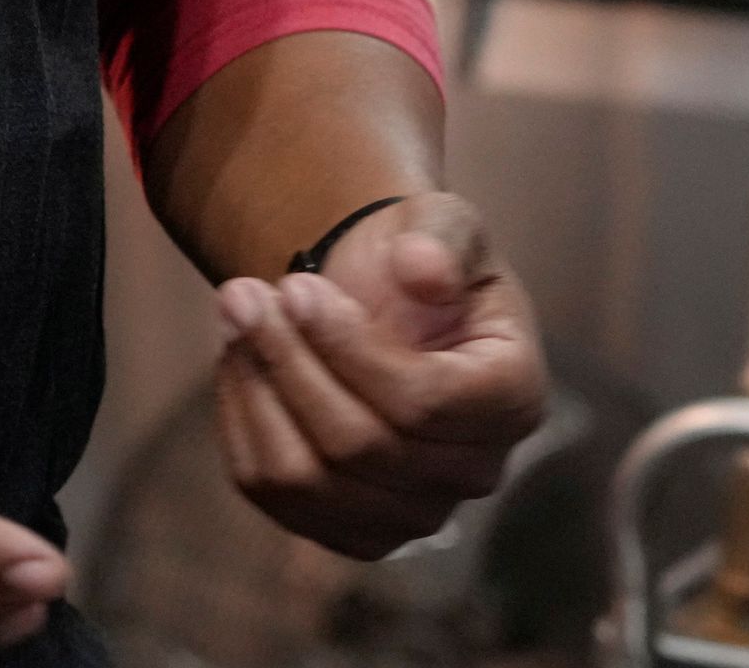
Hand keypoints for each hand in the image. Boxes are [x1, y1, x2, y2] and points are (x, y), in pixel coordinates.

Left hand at [210, 192, 548, 559]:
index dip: (347, 348)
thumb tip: (422, 272)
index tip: (295, 286)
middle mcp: (474, 472)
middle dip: (288, 360)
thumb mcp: (439, 221)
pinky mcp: (350, 528)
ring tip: (236, 314)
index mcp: (512, 398)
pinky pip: (274, 495)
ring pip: (309, 480)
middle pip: (360, 446)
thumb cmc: (414, 258)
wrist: (381, 298)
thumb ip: (440, 238)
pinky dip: (243, 423)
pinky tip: (239, 359)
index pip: (424, 404)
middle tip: (242, 291)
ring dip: (257, 390)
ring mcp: (413, 513)